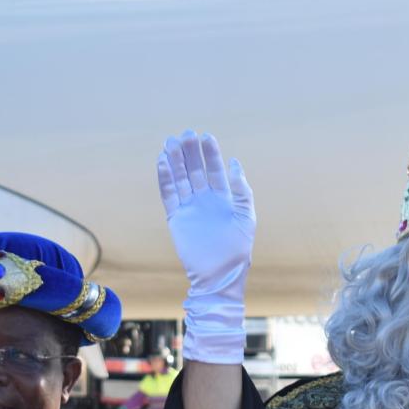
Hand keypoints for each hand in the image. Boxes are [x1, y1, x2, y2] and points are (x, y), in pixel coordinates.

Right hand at [157, 131, 253, 363]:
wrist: (219, 275)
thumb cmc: (237, 248)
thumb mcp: (246, 216)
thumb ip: (241, 190)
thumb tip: (235, 164)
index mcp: (223, 198)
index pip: (215, 170)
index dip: (210, 154)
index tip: (206, 136)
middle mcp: (205, 200)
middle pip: (195, 170)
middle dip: (190, 152)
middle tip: (185, 134)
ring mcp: (189, 207)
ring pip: (180, 179)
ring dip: (176, 161)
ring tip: (170, 142)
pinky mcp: (176, 217)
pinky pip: (169, 195)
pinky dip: (165, 179)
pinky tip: (163, 163)